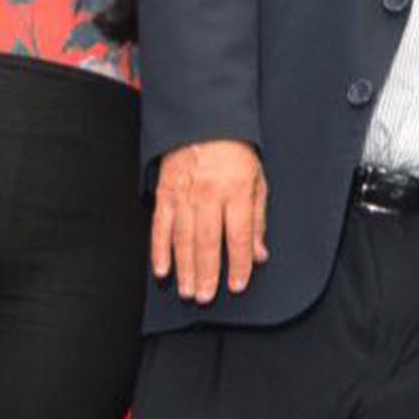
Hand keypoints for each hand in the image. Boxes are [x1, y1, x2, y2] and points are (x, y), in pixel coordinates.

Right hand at [150, 139, 268, 302]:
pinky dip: (159, 250)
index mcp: (236, 190)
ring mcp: (184, 194)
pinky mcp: (165, 193)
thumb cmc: (235, 152)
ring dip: (184, 268)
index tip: (237, 285)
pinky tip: (162, 269)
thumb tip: (259, 254)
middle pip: (207, 241)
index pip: (238, 235)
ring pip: (183, 238)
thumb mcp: (257, 181)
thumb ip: (258, 219)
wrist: (204, 120)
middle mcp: (209, 194)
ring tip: (188, 291)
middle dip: (207, 273)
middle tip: (206, 297)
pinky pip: (161, 226)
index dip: (238, 263)